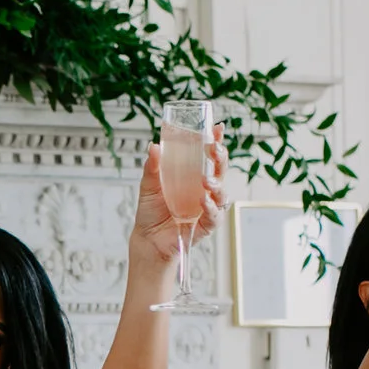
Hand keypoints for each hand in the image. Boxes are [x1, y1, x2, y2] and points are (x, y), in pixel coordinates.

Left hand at [133, 133, 225, 265]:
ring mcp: (206, 208)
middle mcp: (203, 190)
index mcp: (193, 177)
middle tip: (214, 149)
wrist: (147, 239)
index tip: (217, 128)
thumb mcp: (148, 186)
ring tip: (206, 179)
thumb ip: (152, 167)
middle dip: (221, 158)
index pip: (208, 157)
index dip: (215, 142)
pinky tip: (203, 199)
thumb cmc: (151, 212)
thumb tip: (154, 146)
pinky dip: (210, 207)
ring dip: (217, 184)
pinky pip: (214, 216)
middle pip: (220, 171)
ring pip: (222, 194)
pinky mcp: (205, 226)